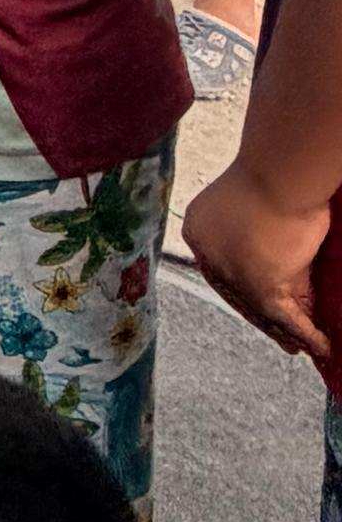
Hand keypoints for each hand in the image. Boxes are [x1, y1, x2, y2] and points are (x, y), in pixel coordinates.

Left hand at [182, 160, 331, 364]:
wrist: (283, 174)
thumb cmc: (274, 178)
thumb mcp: (257, 209)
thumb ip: (256, 237)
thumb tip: (277, 264)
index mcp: (199, 230)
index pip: (220, 271)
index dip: (242, 294)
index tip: (259, 309)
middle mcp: (209, 254)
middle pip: (240, 296)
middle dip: (264, 320)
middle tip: (284, 339)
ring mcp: (234, 273)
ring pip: (263, 312)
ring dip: (287, 333)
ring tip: (303, 347)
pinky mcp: (262, 287)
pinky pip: (287, 317)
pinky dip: (306, 333)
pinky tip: (321, 345)